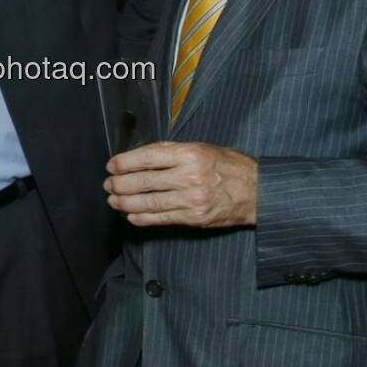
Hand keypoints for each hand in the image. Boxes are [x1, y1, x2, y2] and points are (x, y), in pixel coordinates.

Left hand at [103, 141, 257, 227]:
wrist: (257, 191)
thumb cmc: (229, 165)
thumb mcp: (203, 148)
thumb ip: (172, 151)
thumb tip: (141, 156)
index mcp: (189, 153)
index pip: (147, 157)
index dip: (125, 162)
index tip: (111, 166)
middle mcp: (189, 176)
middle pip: (144, 181)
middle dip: (120, 184)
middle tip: (108, 185)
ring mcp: (191, 198)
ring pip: (150, 202)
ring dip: (126, 203)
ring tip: (114, 201)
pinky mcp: (195, 217)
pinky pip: (163, 218)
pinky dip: (143, 218)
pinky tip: (131, 216)